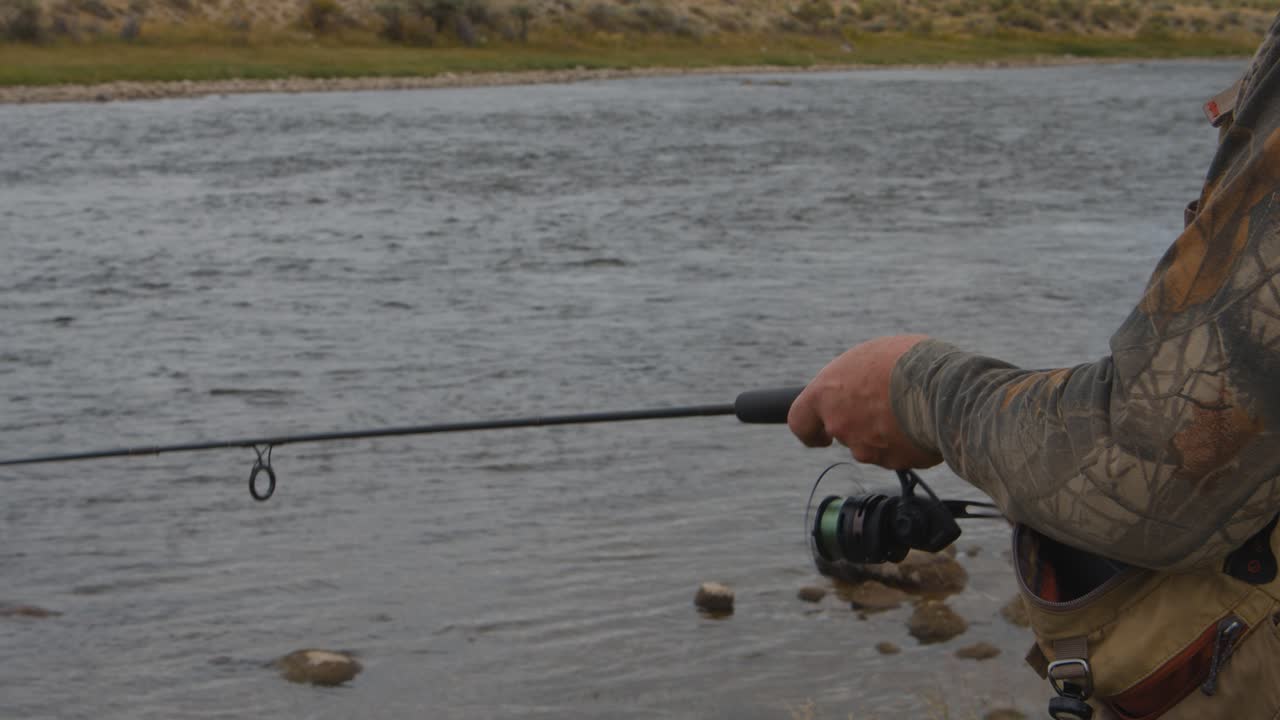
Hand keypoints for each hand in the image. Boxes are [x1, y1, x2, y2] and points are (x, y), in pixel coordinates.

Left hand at [788, 335, 942, 469]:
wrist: (942, 388)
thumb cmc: (905, 362)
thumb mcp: (869, 356)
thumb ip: (853, 379)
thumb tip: (858, 387)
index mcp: (825, 394)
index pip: (799, 421)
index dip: (810, 429)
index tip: (820, 433)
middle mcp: (840, 425)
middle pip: (842, 432)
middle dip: (859, 423)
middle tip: (883, 404)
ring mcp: (866, 448)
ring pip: (870, 445)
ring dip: (884, 431)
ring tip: (910, 406)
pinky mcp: (894, 462)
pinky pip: (898, 453)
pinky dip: (907, 442)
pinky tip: (923, 421)